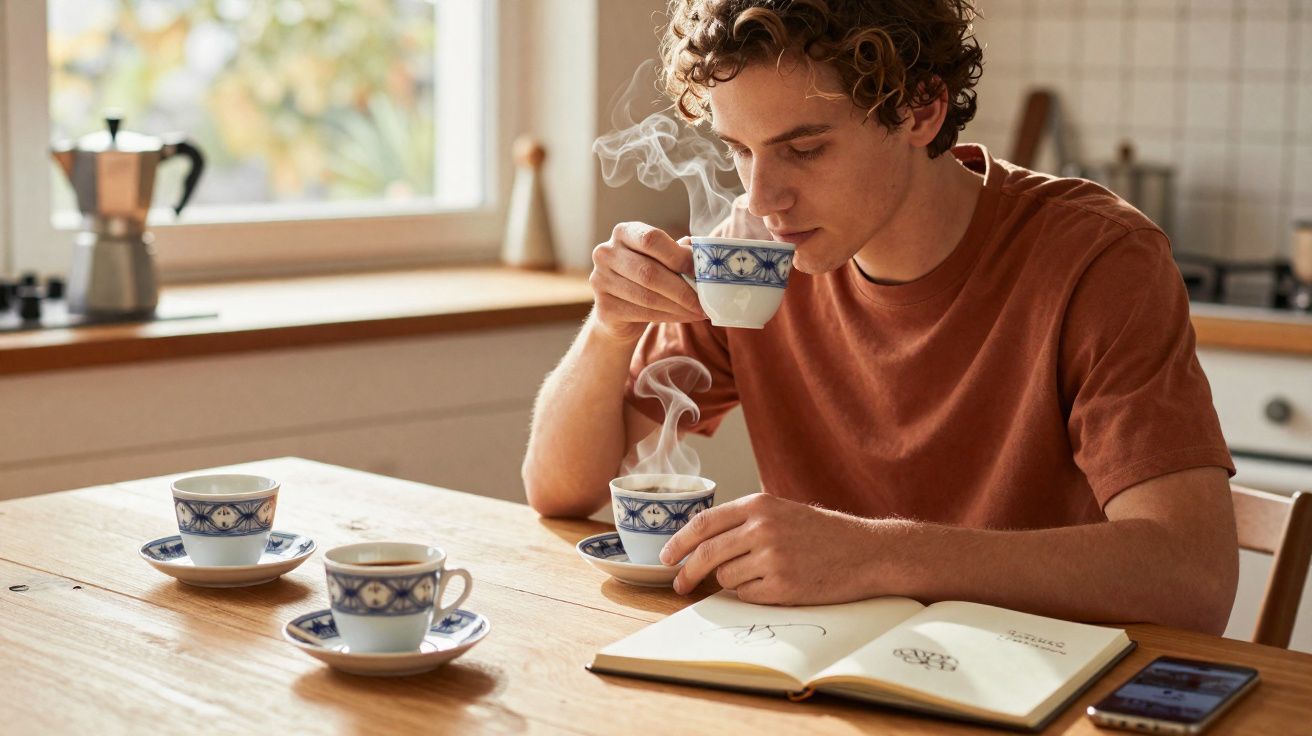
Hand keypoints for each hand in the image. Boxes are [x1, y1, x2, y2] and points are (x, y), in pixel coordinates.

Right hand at [590, 222, 704, 342]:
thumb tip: (704, 257)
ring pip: (647, 296)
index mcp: (624, 232)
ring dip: (679, 306)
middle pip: (649, 272)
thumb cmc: (646, 278)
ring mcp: (600, 280)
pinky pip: (642, 313)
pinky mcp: (604, 307)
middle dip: (682, 289)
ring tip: (698, 311)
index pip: (651, 239)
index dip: (678, 255)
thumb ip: (679, 254)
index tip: (700, 271)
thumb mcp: (662, 260)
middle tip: (704, 301)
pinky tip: (684, 317)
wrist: (619, 312)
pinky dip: (669, 317)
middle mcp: (606, 253)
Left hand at [660, 493, 893, 604]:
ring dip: (733, 581)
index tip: (667, 556)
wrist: (865, 552)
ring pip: (726, 577)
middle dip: (687, 572)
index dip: (679, 542)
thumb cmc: (822, 533)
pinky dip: (753, 594)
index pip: (704, 523)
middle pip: (706, 554)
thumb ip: (745, 521)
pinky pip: (748, 595)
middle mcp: (762, 528)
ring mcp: (772, 558)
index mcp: (758, 505)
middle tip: (679, 583)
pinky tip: (777, 585)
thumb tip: (701, 542)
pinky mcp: (783, 586)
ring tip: (763, 574)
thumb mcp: (782, 512)